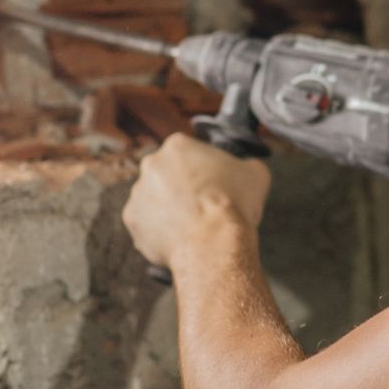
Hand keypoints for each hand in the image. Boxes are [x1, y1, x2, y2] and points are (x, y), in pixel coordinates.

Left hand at [123, 134, 271, 270]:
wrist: (213, 242)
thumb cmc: (233, 205)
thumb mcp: (256, 175)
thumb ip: (248, 165)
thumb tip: (248, 168)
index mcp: (178, 146)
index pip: (189, 152)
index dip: (204, 170)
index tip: (214, 184)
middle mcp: (151, 165)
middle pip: (167, 174)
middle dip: (181, 188)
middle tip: (203, 205)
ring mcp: (138, 194)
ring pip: (155, 200)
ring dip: (169, 210)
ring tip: (193, 226)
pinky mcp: (132, 221)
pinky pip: (147, 225)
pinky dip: (161, 232)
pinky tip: (181, 238)